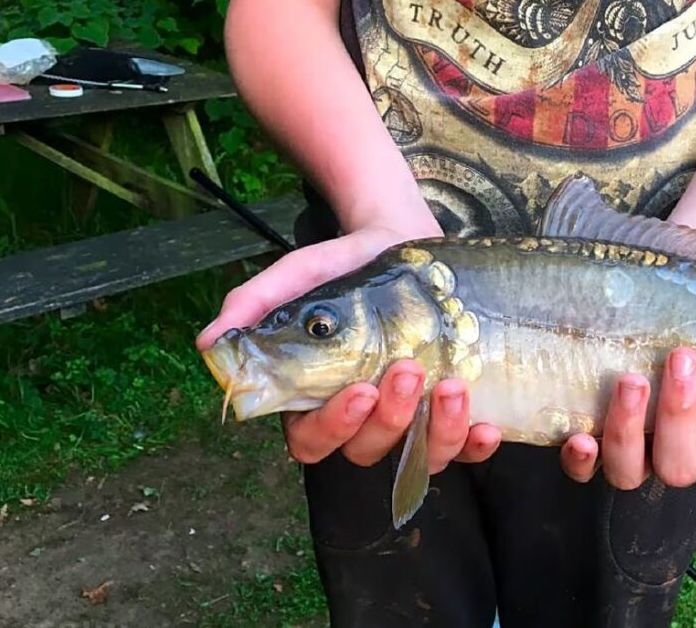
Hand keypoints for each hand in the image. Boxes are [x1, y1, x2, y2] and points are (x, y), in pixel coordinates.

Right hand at [195, 218, 501, 469]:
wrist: (402, 237)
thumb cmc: (344, 264)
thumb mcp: (299, 274)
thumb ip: (256, 303)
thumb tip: (207, 342)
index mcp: (315, 397)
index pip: (311, 439)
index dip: (333, 427)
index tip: (358, 389)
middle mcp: (363, 418)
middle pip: (367, 451)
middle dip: (390, 419)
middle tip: (408, 370)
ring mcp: (410, 419)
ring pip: (419, 458)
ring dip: (437, 434)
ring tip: (453, 387)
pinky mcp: (451, 410)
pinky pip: (465, 447)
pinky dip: (477, 445)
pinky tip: (488, 424)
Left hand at [558, 347, 695, 490]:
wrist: (689, 294)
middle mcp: (679, 458)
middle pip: (678, 466)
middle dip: (679, 414)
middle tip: (682, 357)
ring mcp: (635, 451)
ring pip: (630, 470)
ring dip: (628, 430)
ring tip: (632, 380)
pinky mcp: (596, 437)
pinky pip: (583, 470)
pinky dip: (580, 461)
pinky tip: (580, 437)